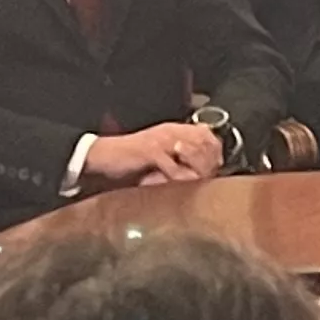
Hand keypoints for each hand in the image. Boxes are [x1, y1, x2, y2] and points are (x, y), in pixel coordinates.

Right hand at [80, 122, 224, 187]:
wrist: (103, 156)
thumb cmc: (130, 159)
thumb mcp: (159, 154)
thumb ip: (179, 158)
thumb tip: (202, 171)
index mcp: (174, 130)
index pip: (208, 136)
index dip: (215, 154)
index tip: (214, 170)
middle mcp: (171, 132)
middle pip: (205, 145)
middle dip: (209, 166)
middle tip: (205, 182)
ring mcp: (162, 140)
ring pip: (194, 155)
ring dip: (198, 174)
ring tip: (194, 186)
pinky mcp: (151, 152)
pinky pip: (174, 168)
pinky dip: (179, 181)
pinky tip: (178, 189)